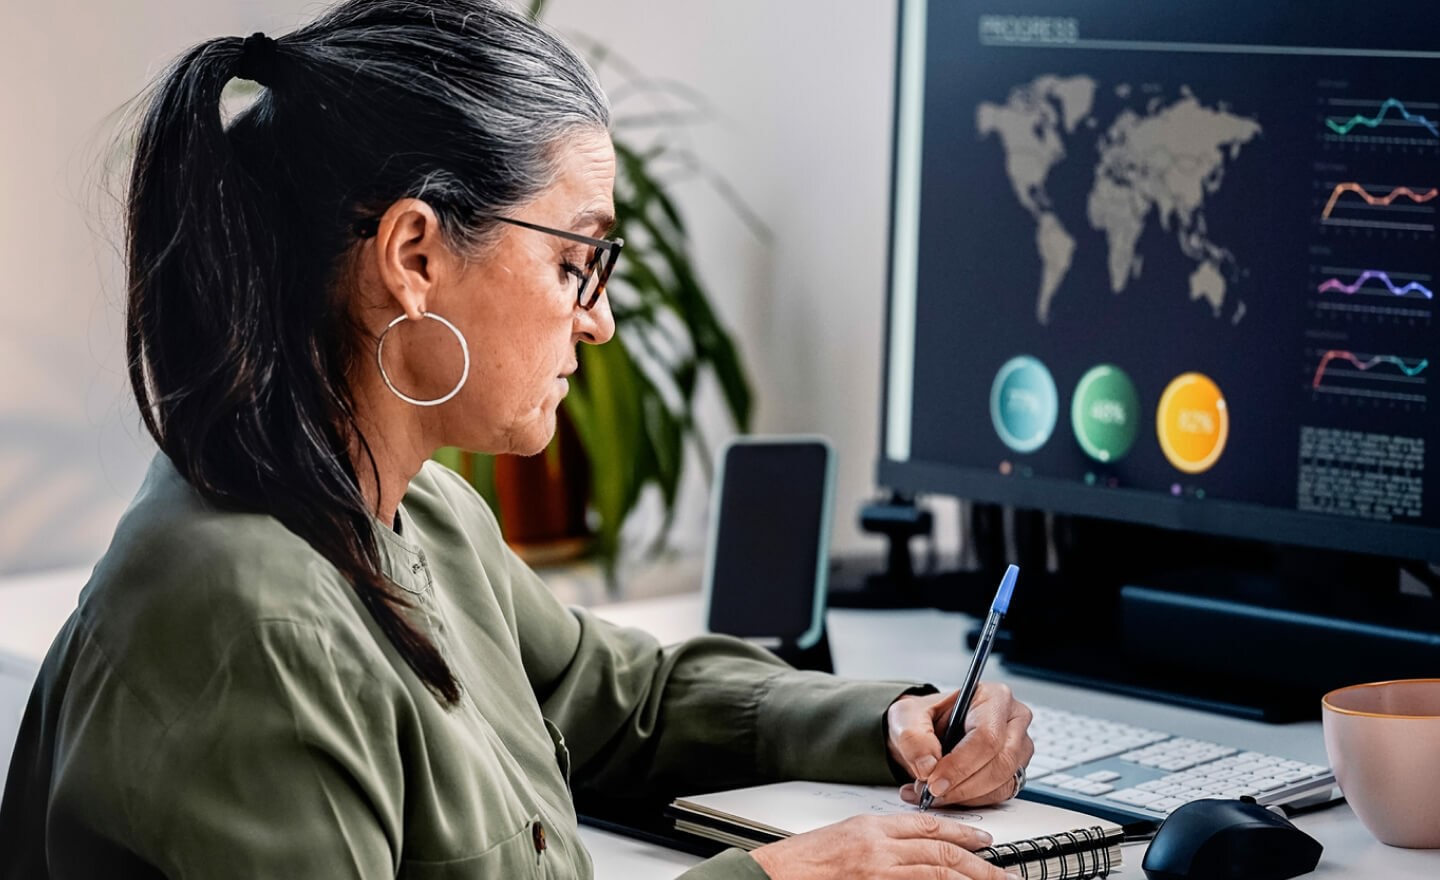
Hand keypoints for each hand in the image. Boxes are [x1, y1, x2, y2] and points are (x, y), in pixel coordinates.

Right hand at [748, 813, 1014, 879]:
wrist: (774, 877)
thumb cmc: (802, 862)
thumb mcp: (844, 837)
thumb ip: (882, 840)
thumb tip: (919, 850)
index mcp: (872, 828)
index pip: (928, 826)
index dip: (962, 832)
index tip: (985, 841)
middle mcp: (879, 849)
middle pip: (941, 852)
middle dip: (978, 864)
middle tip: (1004, 874)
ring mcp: (879, 874)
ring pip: (937, 874)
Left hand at [886, 683, 1033, 807]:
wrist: (927, 732)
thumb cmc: (925, 717)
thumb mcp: (906, 717)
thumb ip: (913, 738)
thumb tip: (928, 766)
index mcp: (993, 697)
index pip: (987, 736)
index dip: (960, 764)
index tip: (934, 781)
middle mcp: (1013, 721)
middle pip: (1000, 763)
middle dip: (962, 785)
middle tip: (931, 792)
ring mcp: (1018, 748)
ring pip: (1001, 783)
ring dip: (964, 796)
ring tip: (931, 794)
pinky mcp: (1014, 771)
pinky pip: (999, 795)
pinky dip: (970, 802)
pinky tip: (945, 796)